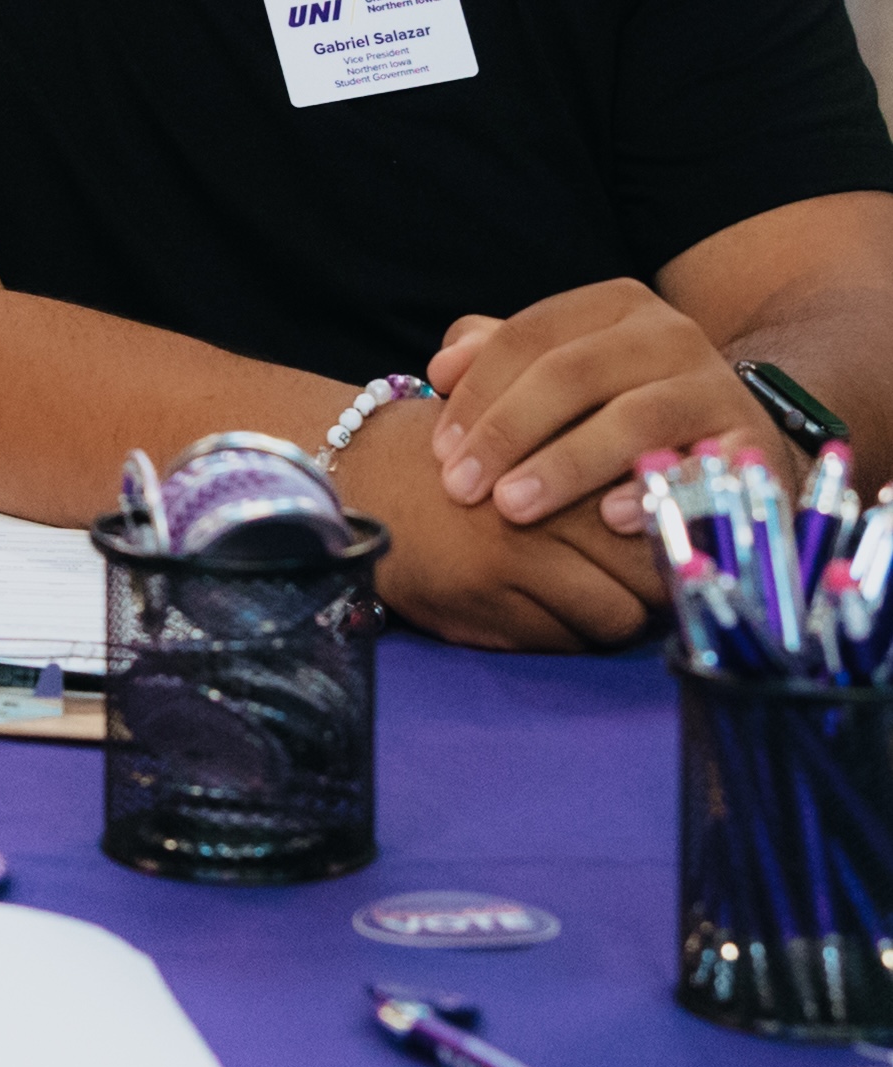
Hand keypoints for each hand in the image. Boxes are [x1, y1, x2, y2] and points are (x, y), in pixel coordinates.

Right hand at [340, 405, 660, 650]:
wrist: (360, 476)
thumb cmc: (463, 453)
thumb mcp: (533, 425)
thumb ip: (609, 439)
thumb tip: (708, 474)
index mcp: (570, 448)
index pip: (671, 512)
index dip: (682, 537)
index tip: (676, 543)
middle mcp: (551, 502)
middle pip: (655, 572)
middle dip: (654, 584)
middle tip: (636, 579)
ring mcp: (517, 554)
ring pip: (618, 617)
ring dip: (608, 613)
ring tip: (578, 591)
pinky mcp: (486, 599)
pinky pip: (564, 641)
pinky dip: (562, 633)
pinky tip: (533, 605)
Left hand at [424, 285, 777, 536]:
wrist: (732, 439)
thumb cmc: (620, 406)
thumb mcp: (563, 369)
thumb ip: (497, 356)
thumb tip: (442, 366)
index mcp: (616, 306)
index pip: (528, 337)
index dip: (477, 392)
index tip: (438, 450)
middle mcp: (669, 333)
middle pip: (571, 374)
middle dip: (506, 432)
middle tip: (460, 488)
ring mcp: (715, 386)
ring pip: (631, 418)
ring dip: (564, 465)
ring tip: (512, 506)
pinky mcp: (751, 443)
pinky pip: (698, 468)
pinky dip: (653, 490)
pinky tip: (609, 519)